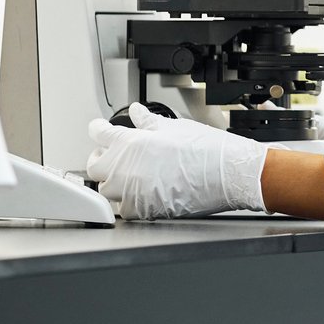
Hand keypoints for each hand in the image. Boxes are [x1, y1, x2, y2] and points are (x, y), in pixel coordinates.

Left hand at [85, 105, 266, 219]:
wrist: (228, 175)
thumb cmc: (207, 150)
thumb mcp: (175, 127)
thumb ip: (149, 121)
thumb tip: (137, 113)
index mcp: (130, 142)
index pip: (99, 133)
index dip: (98, 129)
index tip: (100, 129)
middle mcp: (125, 168)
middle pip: (95, 165)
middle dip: (101, 158)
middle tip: (113, 154)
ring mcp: (132, 191)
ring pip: (107, 190)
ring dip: (114, 181)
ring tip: (130, 175)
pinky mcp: (144, 210)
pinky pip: (124, 208)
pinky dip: (128, 201)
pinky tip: (141, 193)